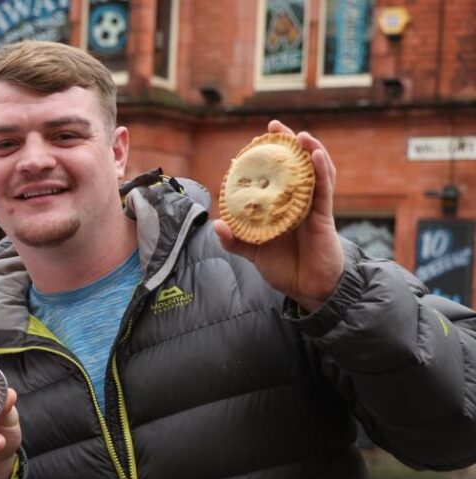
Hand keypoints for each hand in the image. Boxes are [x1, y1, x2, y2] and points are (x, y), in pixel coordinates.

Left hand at [213, 119, 344, 311]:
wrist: (309, 289)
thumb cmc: (285, 269)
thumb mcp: (254, 253)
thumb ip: (235, 240)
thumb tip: (216, 224)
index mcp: (282, 207)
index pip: (276, 175)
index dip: (268, 157)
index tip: (255, 140)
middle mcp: (298, 202)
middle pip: (296, 166)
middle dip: (287, 144)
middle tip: (274, 125)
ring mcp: (313, 207)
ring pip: (315, 171)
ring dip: (309, 150)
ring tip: (299, 134)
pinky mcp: (324, 216)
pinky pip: (324, 189)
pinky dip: (322, 169)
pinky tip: (316, 154)